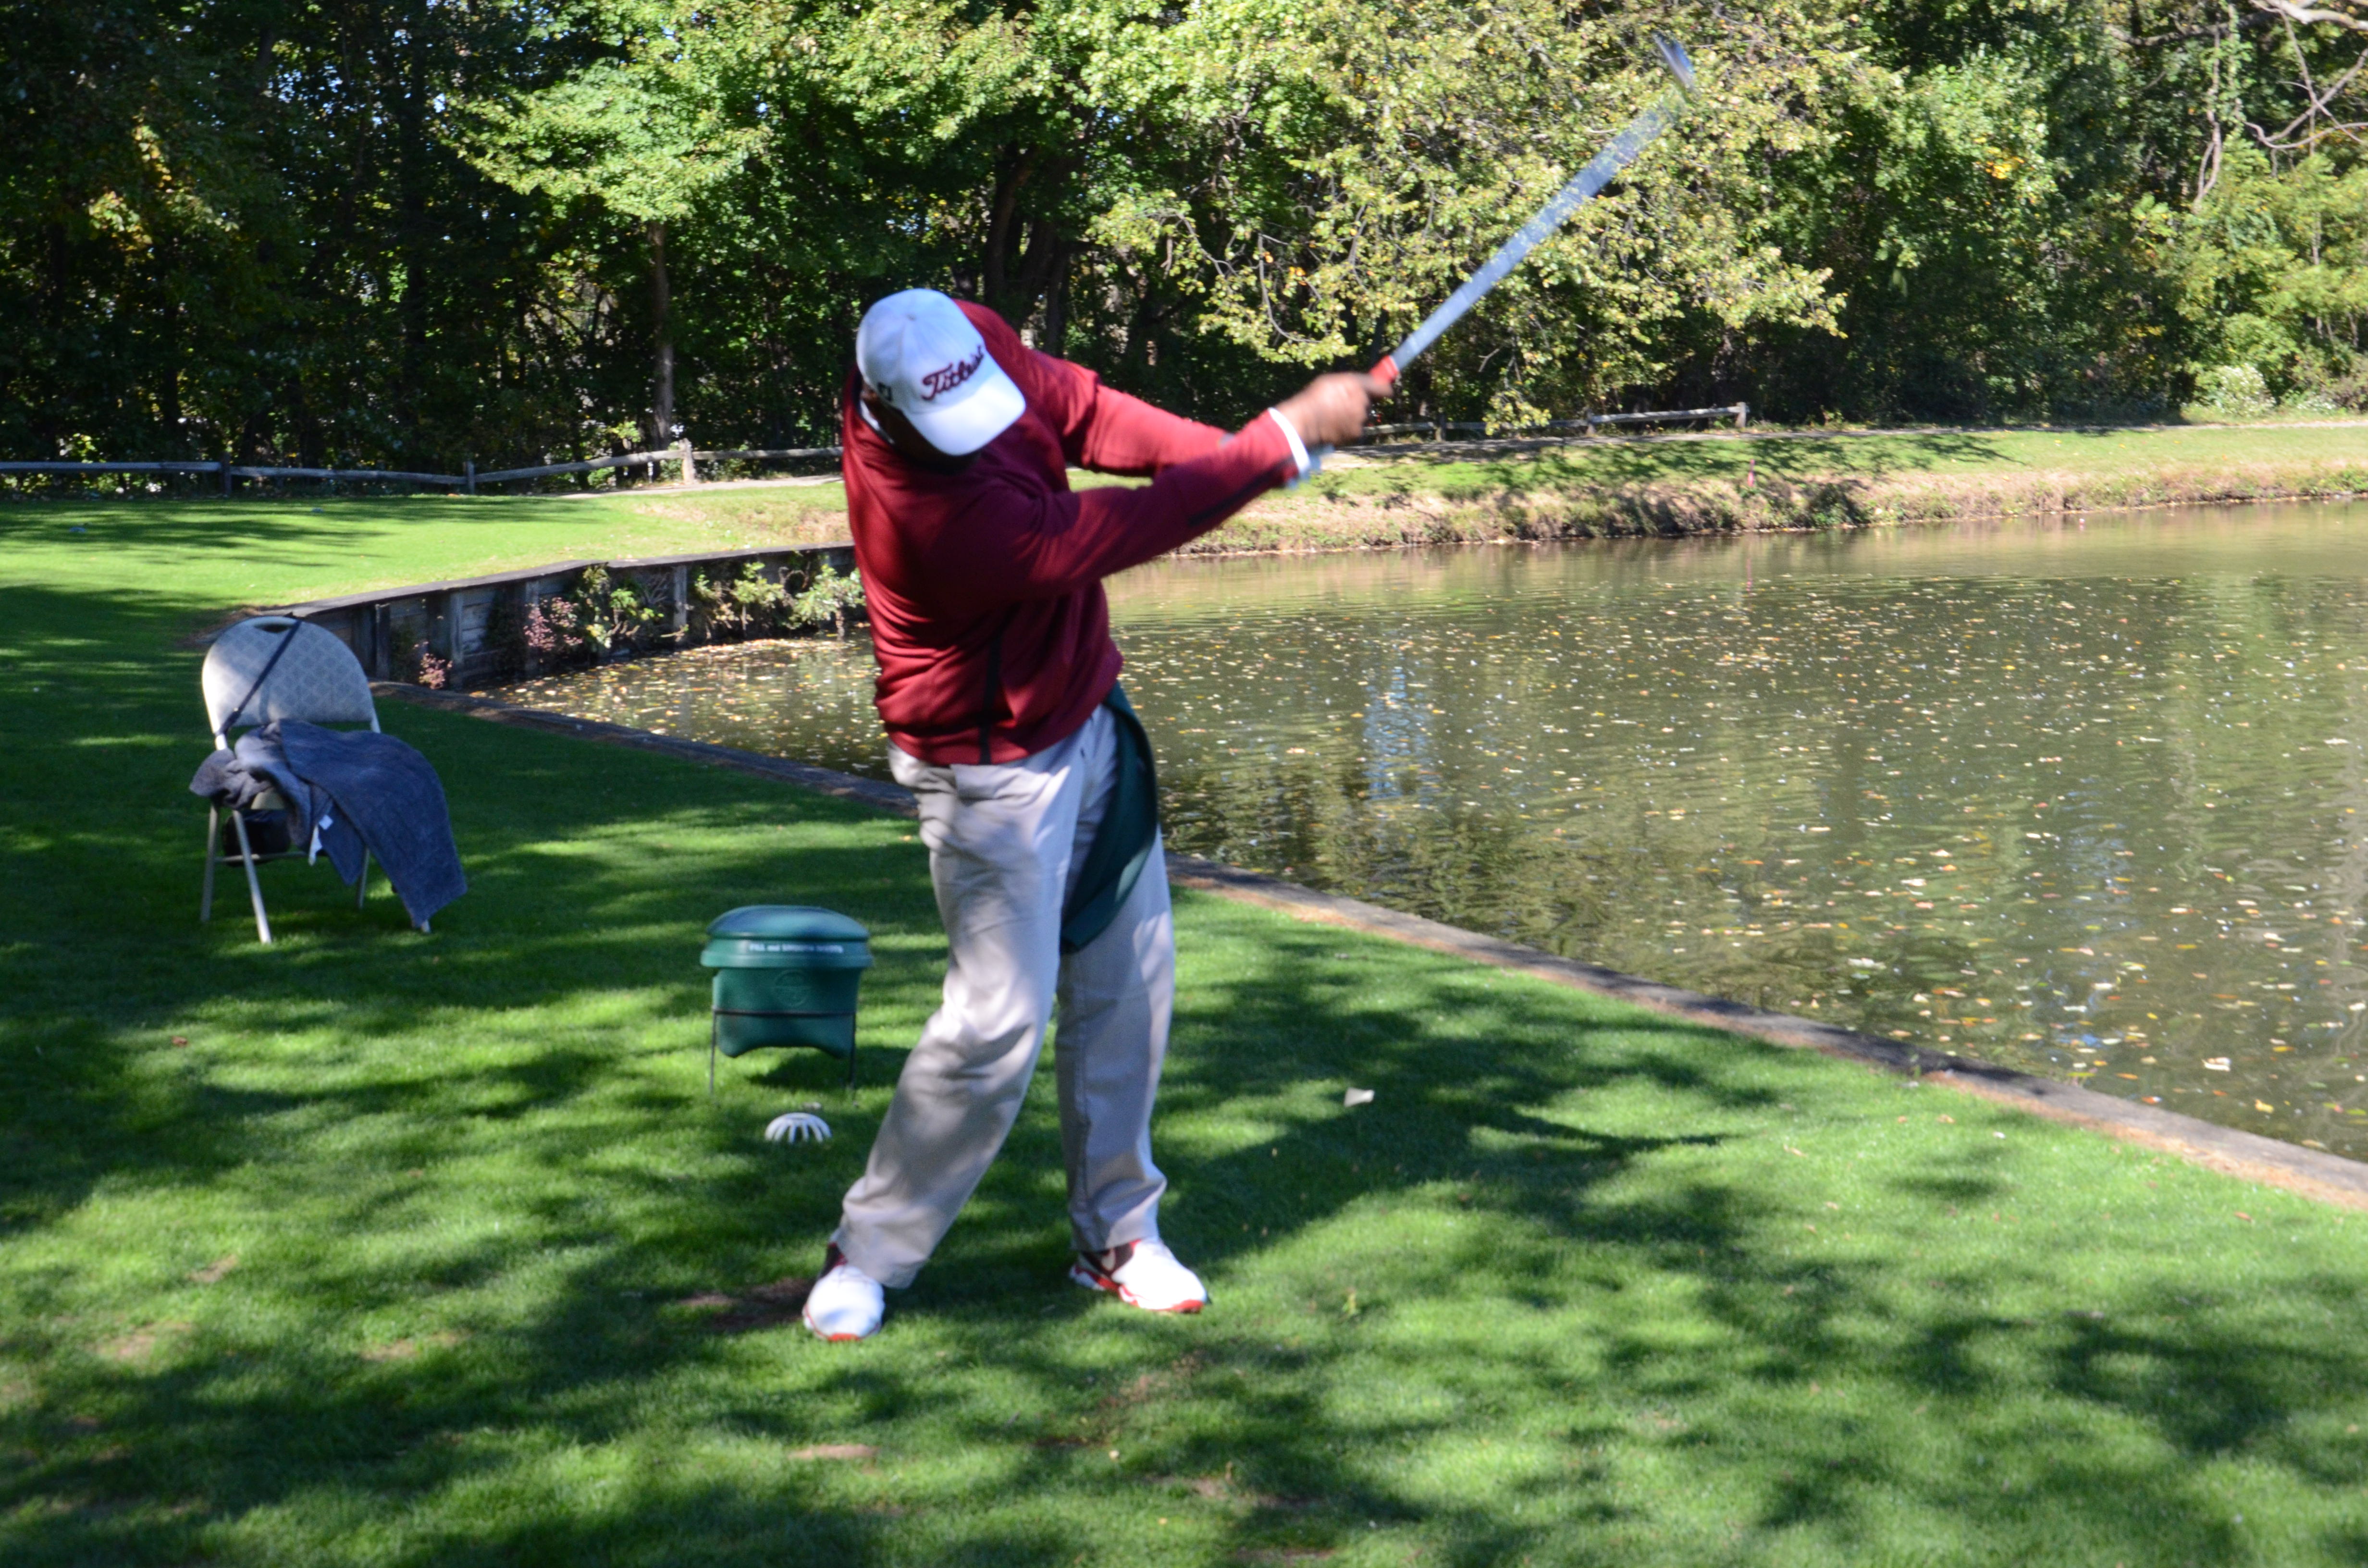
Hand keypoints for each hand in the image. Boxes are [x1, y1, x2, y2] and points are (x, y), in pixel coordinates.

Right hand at [1274, 370, 1390, 449]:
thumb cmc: (1313, 399)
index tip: (1385, 392)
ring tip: (1334, 417)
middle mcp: (1362, 401)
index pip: (1383, 387)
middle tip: (1344, 406)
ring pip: (1362, 417)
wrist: (1305, 422)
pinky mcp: (1357, 433)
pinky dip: (1349, 429)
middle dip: (1361, 404)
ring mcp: (1361, 418)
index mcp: (1356, 384)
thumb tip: (1363, 385)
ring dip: (1354, 417)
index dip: (1385, 390)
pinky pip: (1357, 430)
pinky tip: (1335, 427)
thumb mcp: (1330, 381)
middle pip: (1369, 403)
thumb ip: (1350, 382)